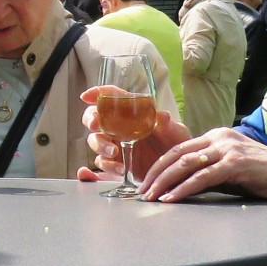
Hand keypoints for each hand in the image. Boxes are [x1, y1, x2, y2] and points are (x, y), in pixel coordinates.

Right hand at [76, 86, 190, 183]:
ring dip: (100, 145)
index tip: (87, 96)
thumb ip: (168, 124)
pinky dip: (100, 168)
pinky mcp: (115, 165)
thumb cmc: (176, 145)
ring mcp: (115, 146)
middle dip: (92, 119)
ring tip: (115, 153)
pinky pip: (101, 165)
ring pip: (95, 141)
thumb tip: (161, 116)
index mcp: (132, 113)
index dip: (97, 93)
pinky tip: (107, 170)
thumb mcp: (176, 133)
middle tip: (97, 125)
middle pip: (95, 118)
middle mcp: (120, 128)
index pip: (111, 97)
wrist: (179, 171)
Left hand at [138, 126, 266, 202]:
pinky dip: (183, 189)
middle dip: (155, 174)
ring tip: (151, 197)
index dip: (159, 166)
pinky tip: (171, 199)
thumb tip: (180, 185)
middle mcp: (219, 137)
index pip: (179, 149)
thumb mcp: (229, 170)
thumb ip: (207, 172)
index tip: (146, 182)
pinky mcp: (236, 163)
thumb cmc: (262, 176)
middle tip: (141, 192)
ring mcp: (227, 149)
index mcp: (215, 136)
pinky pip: (202, 177)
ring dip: (164, 182)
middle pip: (177, 155)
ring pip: (186, 165)